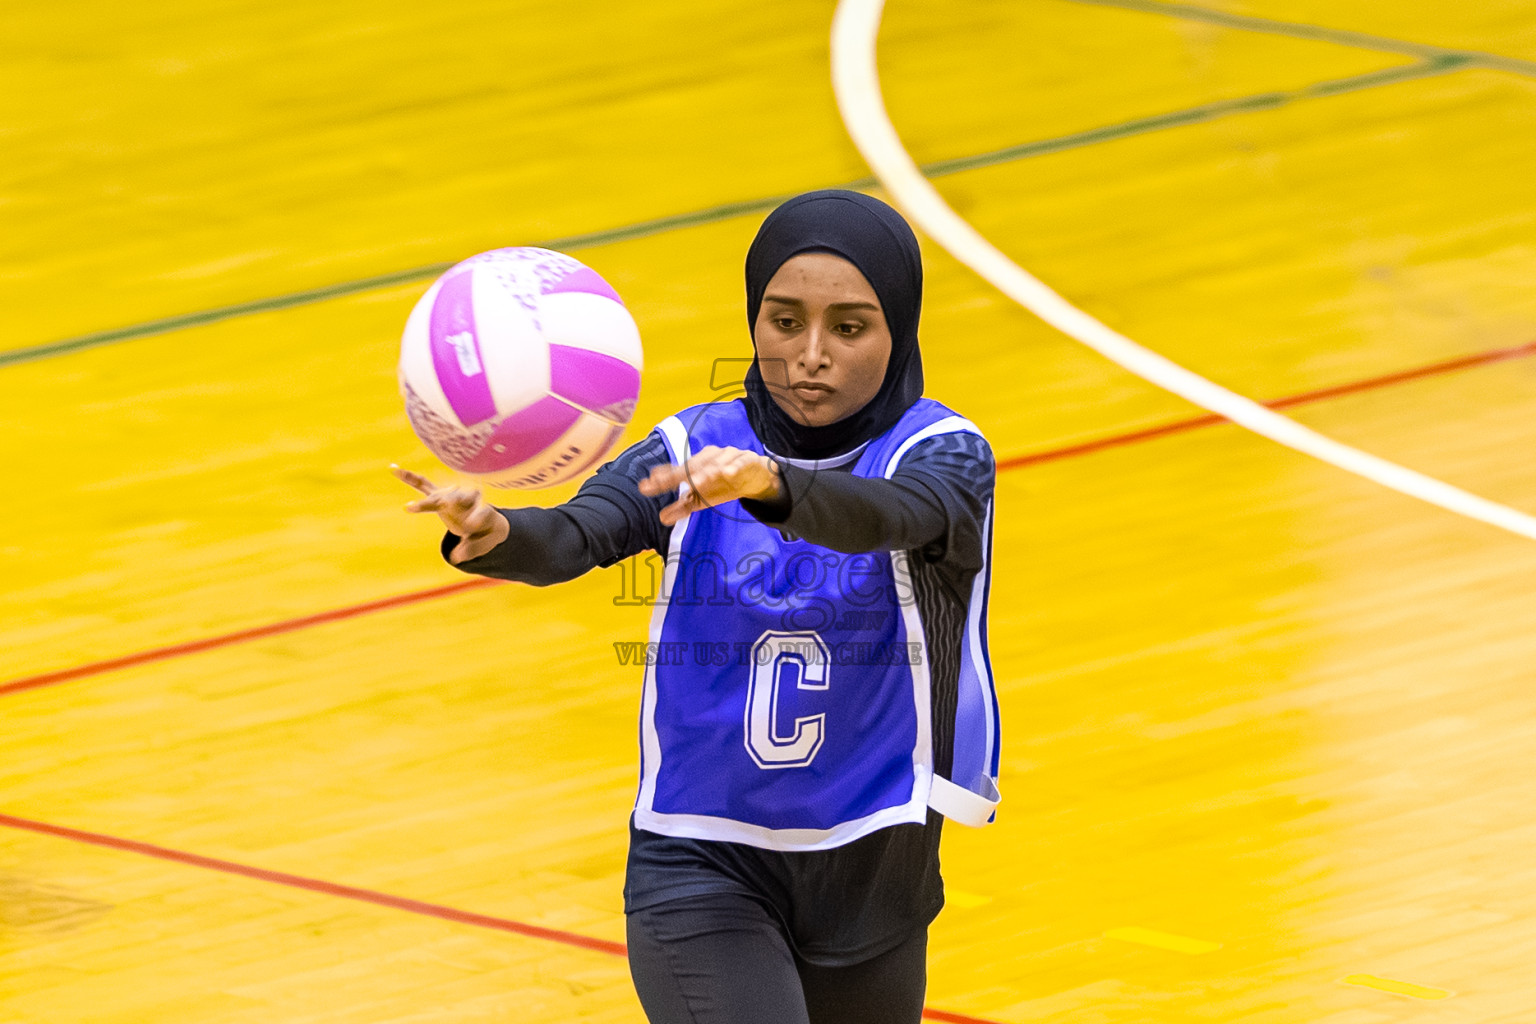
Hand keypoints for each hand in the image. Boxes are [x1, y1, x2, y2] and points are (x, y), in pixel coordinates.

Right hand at [392, 464, 509, 561]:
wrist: (485, 520)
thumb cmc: (485, 532)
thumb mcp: (485, 543)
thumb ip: (472, 549)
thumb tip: (455, 558)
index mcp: (484, 509)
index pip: (480, 512)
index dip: (476, 518)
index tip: (471, 525)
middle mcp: (468, 498)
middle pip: (458, 499)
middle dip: (451, 502)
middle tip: (444, 504)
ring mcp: (451, 495)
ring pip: (437, 495)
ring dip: (426, 502)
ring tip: (410, 508)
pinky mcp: (438, 495)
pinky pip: (422, 485)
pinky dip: (408, 478)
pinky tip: (393, 470)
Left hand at [638, 446, 782, 525]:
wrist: (755, 476)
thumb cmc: (723, 485)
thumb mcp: (702, 499)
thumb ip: (682, 507)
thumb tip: (662, 518)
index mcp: (695, 467)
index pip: (676, 472)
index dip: (662, 478)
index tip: (646, 486)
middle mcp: (708, 459)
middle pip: (692, 466)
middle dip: (678, 475)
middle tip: (665, 483)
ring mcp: (727, 457)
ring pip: (715, 464)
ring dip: (706, 472)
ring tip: (696, 482)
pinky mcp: (745, 460)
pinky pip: (739, 462)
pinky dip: (734, 466)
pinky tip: (728, 473)